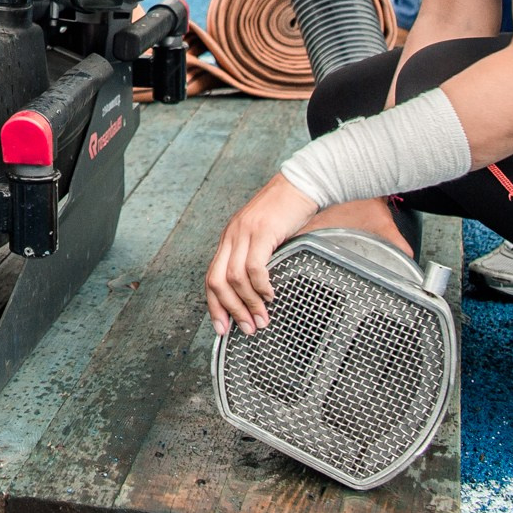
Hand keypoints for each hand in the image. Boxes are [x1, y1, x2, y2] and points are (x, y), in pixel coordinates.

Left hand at [205, 173, 320, 334]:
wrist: (301, 184)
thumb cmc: (287, 212)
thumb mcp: (264, 236)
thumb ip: (257, 259)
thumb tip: (258, 293)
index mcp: (229, 239)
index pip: (212, 277)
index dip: (215, 306)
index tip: (222, 328)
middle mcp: (231, 236)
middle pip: (217, 281)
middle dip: (229, 310)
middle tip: (244, 329)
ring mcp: (244, 233)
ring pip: (235, 278)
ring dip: (248, 303)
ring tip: (261, 319)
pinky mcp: (262, 231)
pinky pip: (254, 266)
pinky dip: (261, 286)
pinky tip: (270, 295)